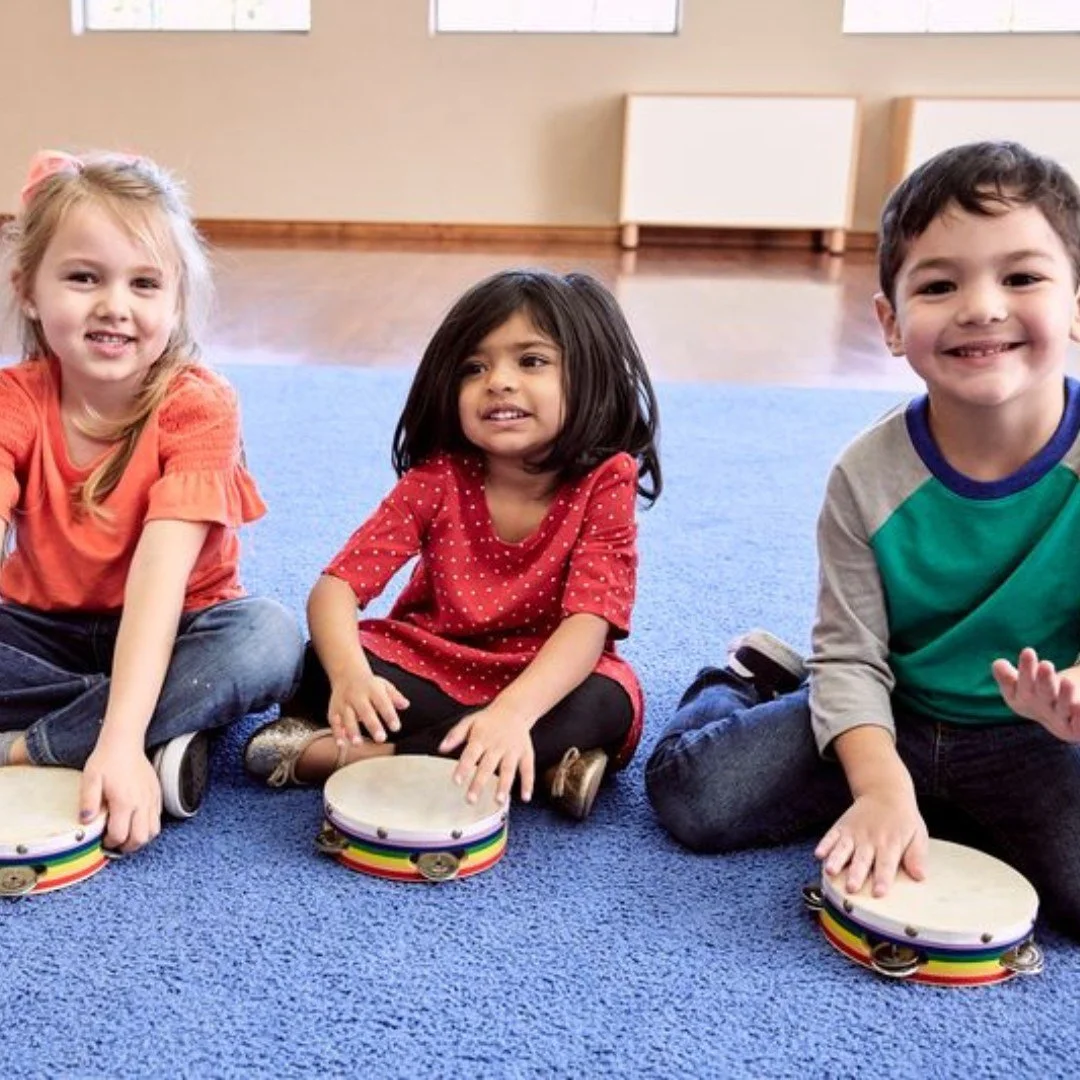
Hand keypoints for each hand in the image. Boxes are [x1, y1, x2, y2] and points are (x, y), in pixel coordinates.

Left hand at [80, 739, 162, 853]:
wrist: (125, 743)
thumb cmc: (107, 760)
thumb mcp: (90, 779)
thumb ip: (87, 802)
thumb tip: (86, 822)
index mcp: (124, 801)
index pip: (120, 834)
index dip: (110, 843)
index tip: (102, 840)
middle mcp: (141, 802)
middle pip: (140, 837)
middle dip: (127, 846)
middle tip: (116, 843)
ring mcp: (151, 798)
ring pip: (153, 830)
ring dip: (140, 837)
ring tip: (127, 834)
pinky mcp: (157, 793)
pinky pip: (158, 817)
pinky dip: (148, 825)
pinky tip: (136, 820)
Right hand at [327, 671, 407, 745]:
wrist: (346, 674)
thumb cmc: (370, 684)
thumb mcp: (384, 686)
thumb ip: (395, 696)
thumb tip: (405, 704)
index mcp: (372, 689)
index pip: (382, 702)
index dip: (389, 715)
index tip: (396, 728)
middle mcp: (356, 695)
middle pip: (365, 711)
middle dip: (372, 725)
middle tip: (381, 739)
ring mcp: (344, 702)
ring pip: (347, 717)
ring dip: (352, 731)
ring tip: (358, 744)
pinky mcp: (333, 709)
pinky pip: (334, 722)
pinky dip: (337, 733)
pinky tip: (342, 744)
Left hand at [439, 705, 534, 806]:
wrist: (514, 709)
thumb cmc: (488, 720)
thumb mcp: (469, 721)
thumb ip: (455, 735)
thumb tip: (441, 748)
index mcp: (481, 738)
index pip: (470, 754)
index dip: (463, 768)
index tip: (456, 782)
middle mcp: (497, 745)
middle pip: (487, 766)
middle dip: (479, 783)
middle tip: (471, 800)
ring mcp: (513, 750)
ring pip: (508, 770)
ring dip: (504, 786)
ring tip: (498, 801)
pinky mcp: (526, 753)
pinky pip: (528, 769)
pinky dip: (528, 783)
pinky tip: (525, 797)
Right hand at [814, 787, 927, 897]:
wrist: (884, 791)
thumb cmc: (903, 819)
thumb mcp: (917, 834)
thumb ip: (917, 856)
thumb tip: (919, 876)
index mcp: (890, 844)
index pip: (886, 864)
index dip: (883, 879)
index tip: (879, 892)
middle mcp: (870, 839)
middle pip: (862, 859)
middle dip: (856, 874)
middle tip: (851, 887)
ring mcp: (854, 832)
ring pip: (844, 848)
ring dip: (837, 860)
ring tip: (830, 871)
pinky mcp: (842, 826)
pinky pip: (831, 835)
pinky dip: (825, 844)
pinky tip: (819, 854)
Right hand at [993, 648, 1079, 742]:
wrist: (1060, 720)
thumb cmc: (1037, 693)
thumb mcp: (1020, 683)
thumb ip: (1008, 675)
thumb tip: (998, 664)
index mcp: (1019, 699)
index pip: (1018, 684)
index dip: (1025, 669)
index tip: (1028, 650)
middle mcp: (1039, 709)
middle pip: (1042, 694)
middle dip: (1044, 680)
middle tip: (1046, 664)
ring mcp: (1059, 719)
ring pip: (1062, 708)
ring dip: (1064, 697)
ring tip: (1067, 682)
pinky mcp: (1075, 729)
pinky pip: (1078, 725)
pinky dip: (1079, 717)